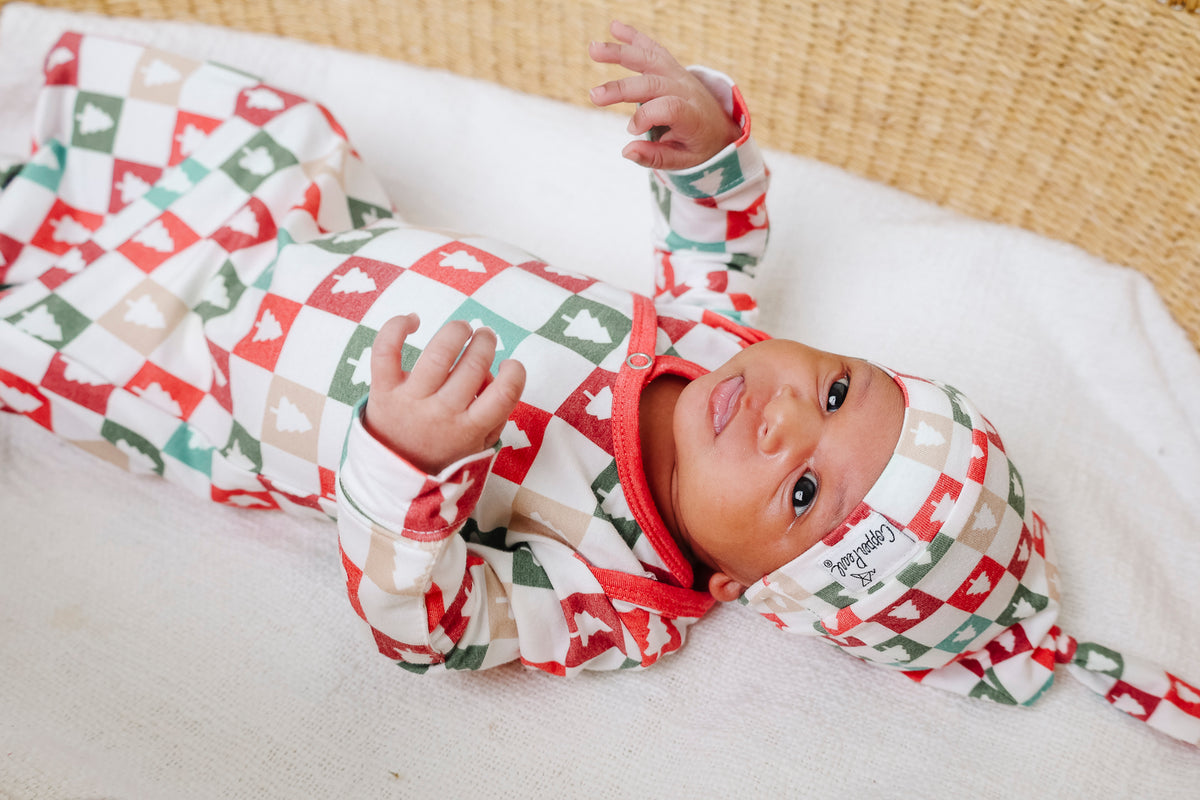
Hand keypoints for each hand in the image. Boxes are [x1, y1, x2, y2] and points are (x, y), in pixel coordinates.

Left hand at [364, 314, 525, 474]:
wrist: (392, 475)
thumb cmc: (442, 453)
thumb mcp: (479, 446)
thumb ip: (496, 415)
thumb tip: (492, 373)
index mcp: (469, 430)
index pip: (504, 394)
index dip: (515, 372)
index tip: (510, 365)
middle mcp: (441, 414)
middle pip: (474, 365)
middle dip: (485, 342)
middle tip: (485, 338)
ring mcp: (411, 401)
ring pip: (439, 352)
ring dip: (457, 331)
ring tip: (462, 329)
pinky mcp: (383, 390)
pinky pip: (386, 350)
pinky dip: (398, 327)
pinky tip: (413, 321)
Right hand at [588, 20, 742, 170]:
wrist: (721, 127)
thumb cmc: (699, 146)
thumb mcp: (683, 161)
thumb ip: (655, 157)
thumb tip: (626, 151)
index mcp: (693, 116)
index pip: (669, 108)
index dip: (646, 117)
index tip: (631, 131)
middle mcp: (686, 90)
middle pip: (653, 83)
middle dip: (622, 88)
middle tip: (594, 96)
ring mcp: (679, 75)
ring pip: (650, 59)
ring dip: (621, 53)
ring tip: (593, 49)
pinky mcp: (672, 67)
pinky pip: (653, 49)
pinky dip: (634, 37)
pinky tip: (614, 27)